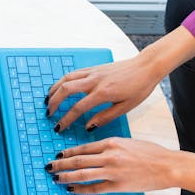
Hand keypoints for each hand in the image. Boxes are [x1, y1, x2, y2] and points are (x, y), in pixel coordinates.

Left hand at [44, 137, 194, 193]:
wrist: (167, 165)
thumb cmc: (152, 153)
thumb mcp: (129, 142)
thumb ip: (112, 146)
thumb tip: (97, 152)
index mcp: (112, 142)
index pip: (83, 147)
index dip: (68, 152)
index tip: (58, 155)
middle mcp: (109, 155)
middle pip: (78, 160)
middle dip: (61, 164)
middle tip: (49, 166)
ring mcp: (112, 171)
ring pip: (82, 173)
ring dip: (66, 176)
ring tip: (56, 178)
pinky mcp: (117, 185)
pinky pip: (94, 188)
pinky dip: (81, 189)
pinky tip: (72, 189)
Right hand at [45, 53, 162, 131]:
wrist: (146, 66)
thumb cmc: (139, 87)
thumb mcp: (125, 107)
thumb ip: (105, 117)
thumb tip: (88, 127)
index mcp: (103, 93)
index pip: (78, 108)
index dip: (66, 119)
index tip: (59, 128)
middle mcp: (94, 81)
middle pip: (66, 90)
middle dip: (54, 102)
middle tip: (49, 113)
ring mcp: (93, 72)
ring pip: (66, 78)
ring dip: (54, 89)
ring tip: (48, 100)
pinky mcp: (93, 68)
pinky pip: (73, 73)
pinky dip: (62, 81)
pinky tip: (60, 87)